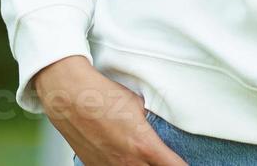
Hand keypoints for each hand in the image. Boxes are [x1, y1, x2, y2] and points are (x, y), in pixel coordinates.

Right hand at [33, 56, 187, 164]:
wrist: (69, 98)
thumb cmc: (102, 96)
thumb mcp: (137, 105)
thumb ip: (150, 122)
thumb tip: (156, 126)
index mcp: (145, 146)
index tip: (187, 164)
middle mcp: (129, 163)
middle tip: (162, 159)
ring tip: (141, 157)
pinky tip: (124, 159)